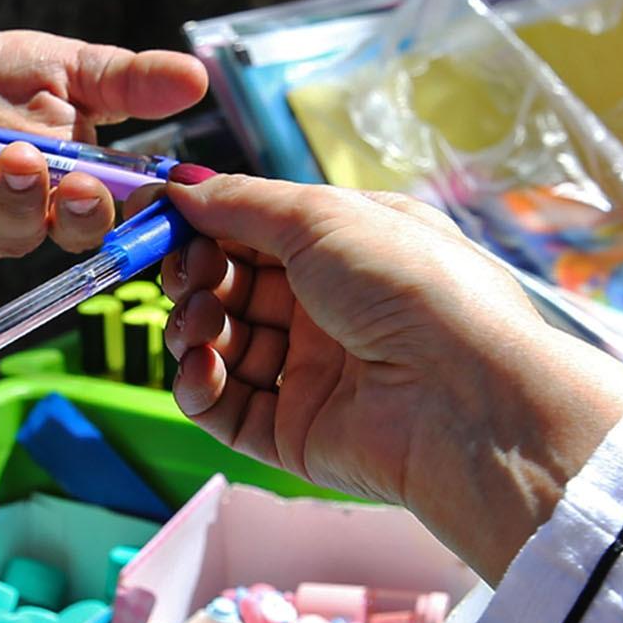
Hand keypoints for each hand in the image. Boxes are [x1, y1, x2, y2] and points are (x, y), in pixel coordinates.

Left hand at [0, 31, 207, 258]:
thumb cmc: (2, 79)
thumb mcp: (71, 69)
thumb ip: (128, 81)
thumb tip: (197, 79)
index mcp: (55, 198)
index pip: (84, 223)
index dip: (88, 214)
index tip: (91, 185)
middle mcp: (1, 218)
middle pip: (21, 234)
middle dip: (24, 201)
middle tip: (25, 161)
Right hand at [157, 174, 622, 580]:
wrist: (468, 398)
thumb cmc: (416, 290)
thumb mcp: (323, 217)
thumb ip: (240, 203)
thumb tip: (178, 188)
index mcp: (349, 250)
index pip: (255, 232)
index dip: (202, 225)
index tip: (153, 218)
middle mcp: (332, 310)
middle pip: (231, 288)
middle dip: (194, 275)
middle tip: (180, 271)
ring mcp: (314, 373)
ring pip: (222, 345)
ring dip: (192, 328)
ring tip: (197, 323)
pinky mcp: (297, 433)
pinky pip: (226, 408)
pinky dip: (200, 386)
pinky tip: (202, 367)